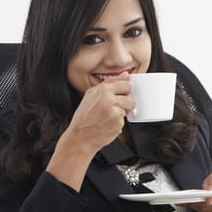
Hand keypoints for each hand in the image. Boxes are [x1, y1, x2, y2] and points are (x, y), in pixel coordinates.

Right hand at [47, 72, 134, 190]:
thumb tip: (125, 75)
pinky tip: (108, 123)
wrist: (80, 137)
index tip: (122, 94)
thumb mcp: (91, 95)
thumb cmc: (85, 116)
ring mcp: (114, 111)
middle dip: (126, 101)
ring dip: (123, 112)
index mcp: (102, 90)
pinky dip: (119, 122)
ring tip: (109, 116)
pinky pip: (125, 119)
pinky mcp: (118, 122)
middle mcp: (109, 99)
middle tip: (115, 106)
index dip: (125, 90)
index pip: (125, 83)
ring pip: (129, 107)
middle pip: (130, 95)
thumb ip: (109, 83)